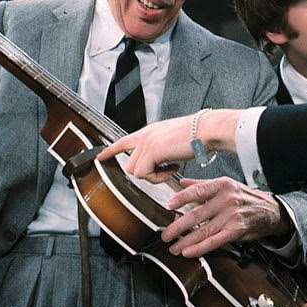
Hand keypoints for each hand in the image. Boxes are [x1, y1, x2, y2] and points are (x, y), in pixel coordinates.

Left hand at [99, 109, 243, 181]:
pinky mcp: (152, 151)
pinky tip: (174, 168)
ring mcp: (146, 143)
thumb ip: (162, 148)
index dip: (110, 150)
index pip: (123, 141)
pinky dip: (159, 177)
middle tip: (167, 169)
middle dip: (147, 172)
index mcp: (149, 132)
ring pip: (135, 171)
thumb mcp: (173, 140)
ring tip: (171, 168)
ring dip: (154, 176)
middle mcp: (144, 136)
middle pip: (130, 165)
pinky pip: (145, 174)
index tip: (100, 157)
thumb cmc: (197, 135)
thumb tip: (160, 160)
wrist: (206, 129)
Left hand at [162, 177, 289, 257]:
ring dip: (185, 241)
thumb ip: (202, 185)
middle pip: (196, 214)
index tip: (168, 205)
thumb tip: (181, 182)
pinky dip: (199, 248)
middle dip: (177, 227)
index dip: (181, 198)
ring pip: (203, 231)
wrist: (270, 211)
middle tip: (165, 235)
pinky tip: (188, 252)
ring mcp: (232, 216)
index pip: (197, 190)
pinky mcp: (236, 231)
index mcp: (221, 185)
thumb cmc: (245, 198)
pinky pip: (214, 241)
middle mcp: (226, 200)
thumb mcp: (226, 185)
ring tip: (173, 247)